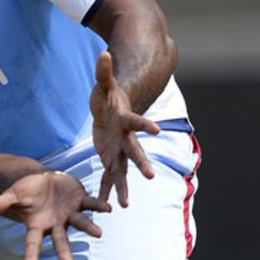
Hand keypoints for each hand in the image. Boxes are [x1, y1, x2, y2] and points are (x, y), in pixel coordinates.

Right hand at [0, 171, 110, 259]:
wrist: (45, 180)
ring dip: (89, 228)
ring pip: (80, 223)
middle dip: (64, 253)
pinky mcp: (81, 201)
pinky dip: (99, 206)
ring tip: (98, 234)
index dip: (31, 256)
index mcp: (37, 224)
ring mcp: (70, 213)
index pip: (32, 243)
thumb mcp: (10, 196)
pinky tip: (109, 209)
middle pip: (60, 240)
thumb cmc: (27, 192)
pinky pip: (91, 204)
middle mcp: (55, 223)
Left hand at [89, 50, 158, 207]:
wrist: (112, 112)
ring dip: (123, 187)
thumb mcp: (103, 85)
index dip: (145, 124)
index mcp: (125, 120)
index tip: (156, 130)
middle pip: (135, 152)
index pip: (137, 121)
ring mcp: (120, 150)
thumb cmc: (108, 97)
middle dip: (141, 163)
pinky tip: (104, 206)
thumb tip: (104, 53)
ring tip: (124, 204)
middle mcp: (126, 138)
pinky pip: (108, 176)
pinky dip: (106, 189)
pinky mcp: (111, 158)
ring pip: (122, 171)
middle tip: (151, 177)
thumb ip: (103, 71)